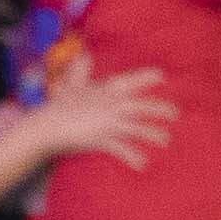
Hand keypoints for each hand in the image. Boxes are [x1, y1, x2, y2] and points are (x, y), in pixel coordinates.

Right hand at [27, 65, 182, 168]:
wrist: (46, 126)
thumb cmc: (58, 106)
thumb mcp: (71, 85)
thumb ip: (80, 71)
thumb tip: (83, 55)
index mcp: (106, 90)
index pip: (132, 80)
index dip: (148, 77)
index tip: (162, 76)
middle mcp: (112, 105)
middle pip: (142, 106)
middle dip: (160, 109)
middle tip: (175, 114)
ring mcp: (109, 123)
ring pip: (137, 128)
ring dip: (153, 134)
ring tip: (166, 141)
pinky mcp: (102, 140)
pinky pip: (121, 149)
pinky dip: (132, 157)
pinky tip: (143, 164)